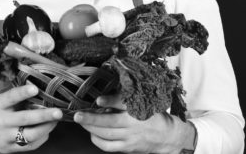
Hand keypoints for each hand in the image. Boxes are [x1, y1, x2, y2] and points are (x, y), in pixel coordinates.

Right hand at [0, 84, 61, 153]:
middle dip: (44, 115)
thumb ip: (5, 93)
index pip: (10, 98)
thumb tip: (23, 82)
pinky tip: (46, 132)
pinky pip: (28, 146)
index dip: (23, 93)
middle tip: (58, 111)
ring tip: (55, 121)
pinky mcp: (8, 149)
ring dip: (46, 128)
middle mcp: (0, 122)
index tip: (34, 88)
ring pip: (30, 135)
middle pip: (25, 119)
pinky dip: (40, 139)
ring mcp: (5, 137)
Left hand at [74, 94, 195, 152]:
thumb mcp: (142, 103)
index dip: (110, 100)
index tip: (98, 99)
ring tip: (81, 121)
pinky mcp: (128, 148)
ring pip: (106, 135)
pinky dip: (97, 140)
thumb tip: (102, 97)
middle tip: (77, 115)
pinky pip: (109, 147)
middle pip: (110, 122)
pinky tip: (92, 134)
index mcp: (138, 111)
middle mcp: (134, 125)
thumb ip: (123, 99)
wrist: (167, 136)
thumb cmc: (152, 116)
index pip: (124, 104)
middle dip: (91, 119)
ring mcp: (130, 138)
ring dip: (91, 128)